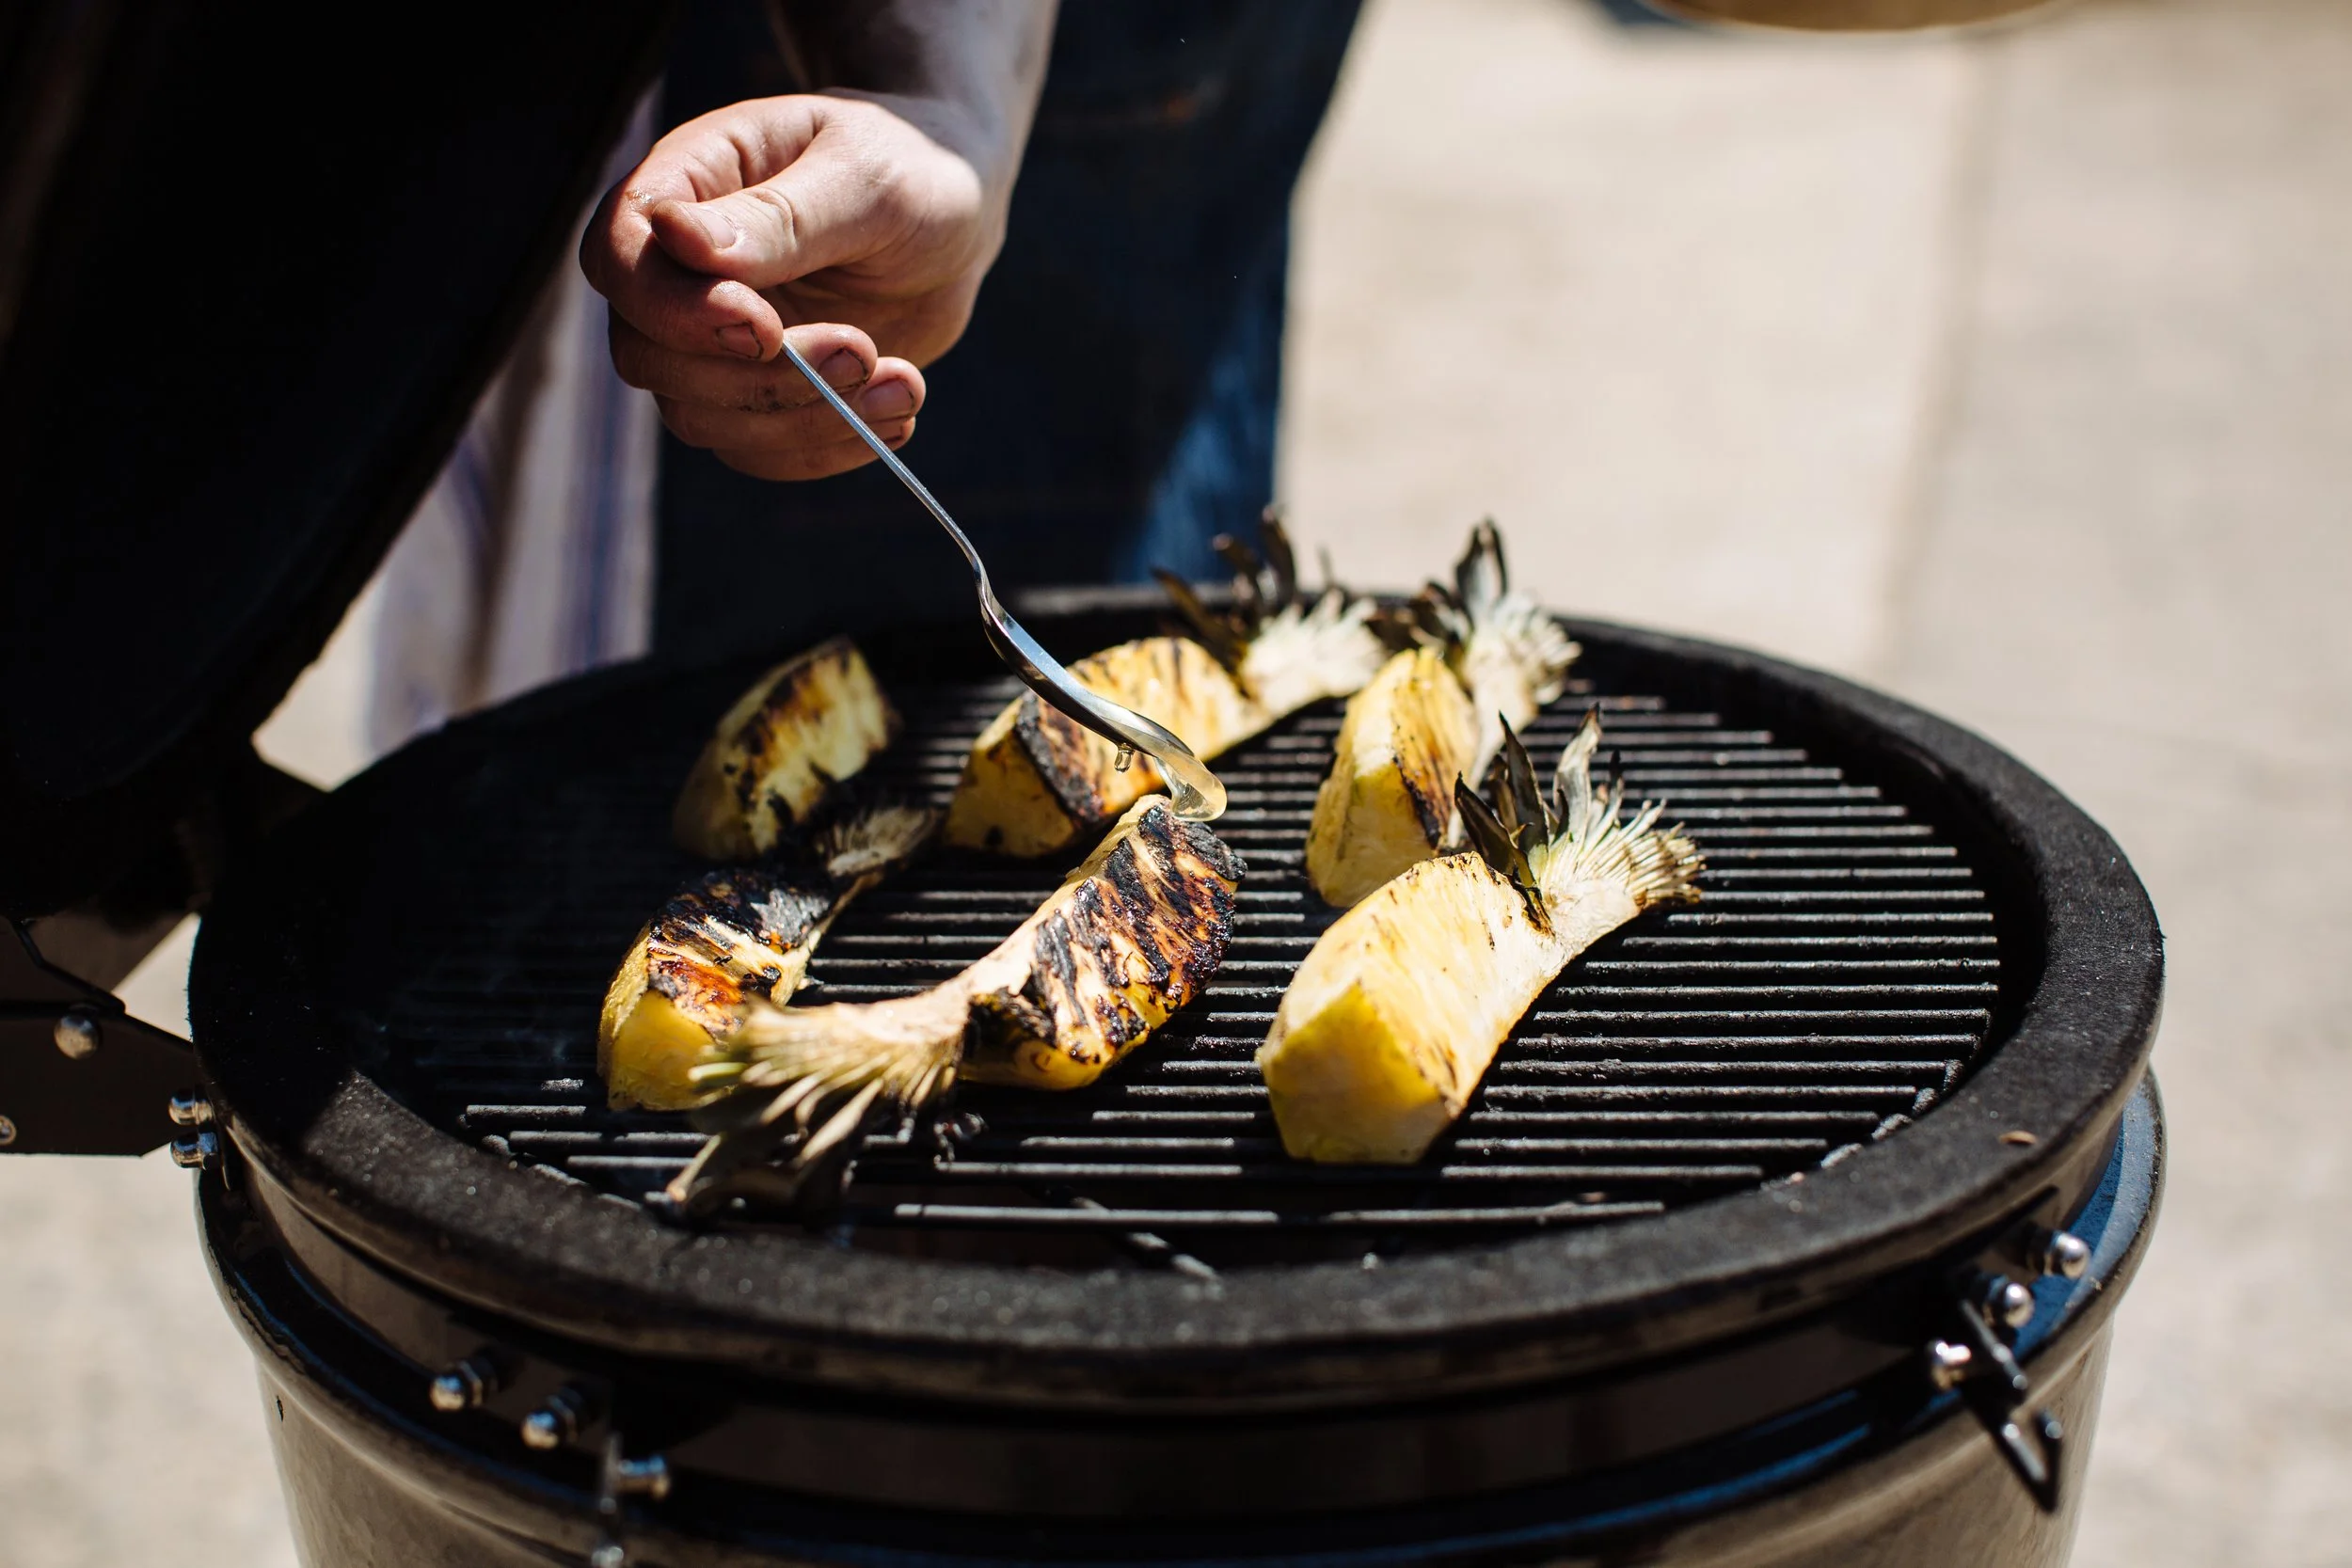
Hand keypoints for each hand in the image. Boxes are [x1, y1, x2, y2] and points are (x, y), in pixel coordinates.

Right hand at [581, 92, 1011, 479]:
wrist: (951, 221)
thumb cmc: (903, 170)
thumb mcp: (860, 178)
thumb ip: (776, 217)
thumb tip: (676, 236)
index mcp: (686, 184)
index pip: (620, 259)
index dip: (675, 310)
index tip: (765, 327)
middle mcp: (678, 269)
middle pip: (648, 356)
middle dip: (756, 377)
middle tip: (861, 351)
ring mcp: (709, 339)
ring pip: (698, 417)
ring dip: (803, 419)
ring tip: (902, 385)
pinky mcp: (753, 391)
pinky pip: (756, 450)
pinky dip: (825, 447)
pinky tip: (896, 413)